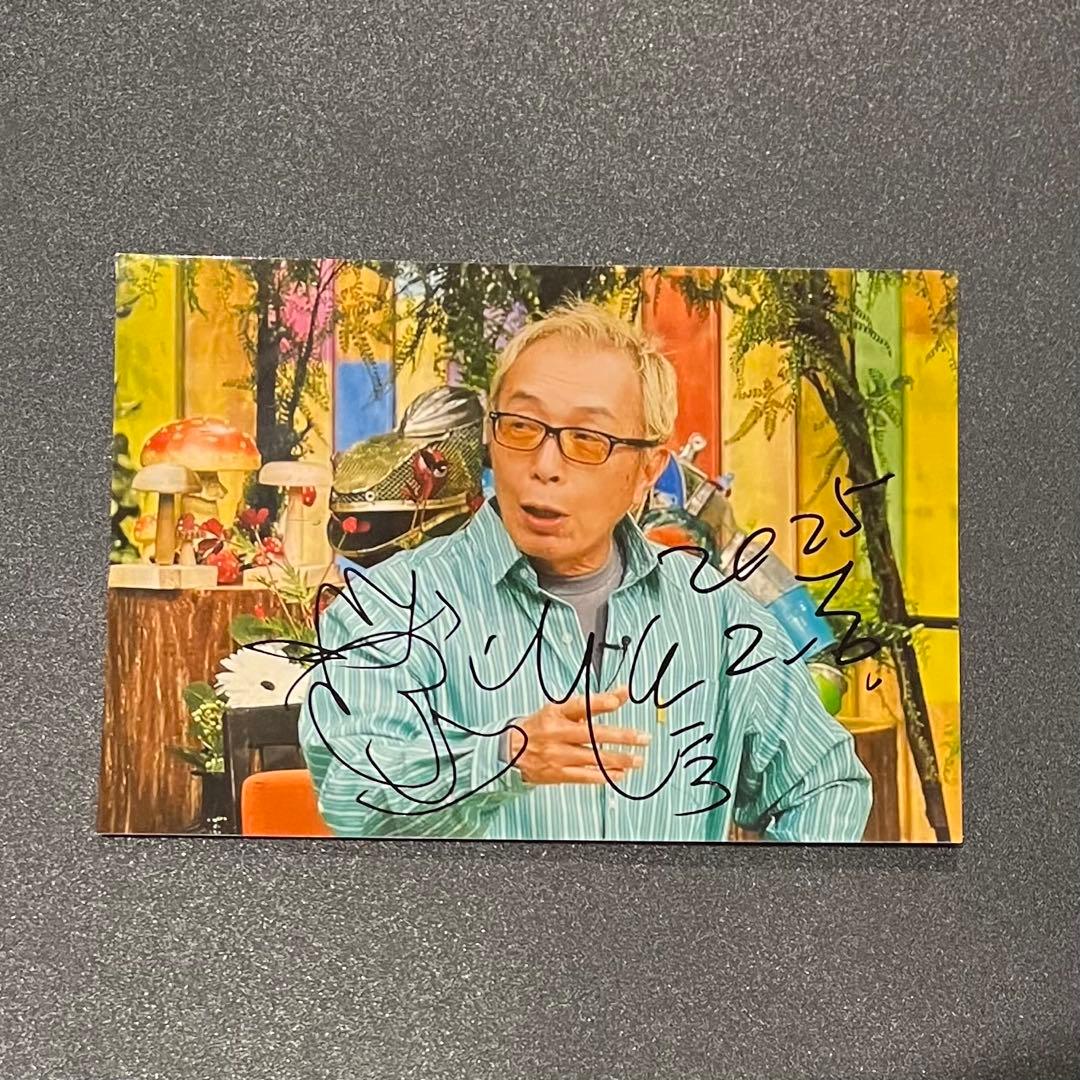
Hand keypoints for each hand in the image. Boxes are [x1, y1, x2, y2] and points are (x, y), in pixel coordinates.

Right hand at [505, 686, 649, 785]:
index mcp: (556, 713)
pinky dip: (606, 775)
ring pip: (593, 758)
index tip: (618, 700)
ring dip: (619, 759)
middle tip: (642, 738)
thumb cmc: (540, 727)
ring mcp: (557, 755)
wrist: (510, 751)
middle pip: (592, 734)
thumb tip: (622, 694)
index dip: (599, 702)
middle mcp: (557, 733)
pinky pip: (586, 776)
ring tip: (638, 759)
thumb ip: (591, 704)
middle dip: (621, 737)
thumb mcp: (560, 710)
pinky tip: (621, 773)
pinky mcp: (558, 774)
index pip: (580, 705)